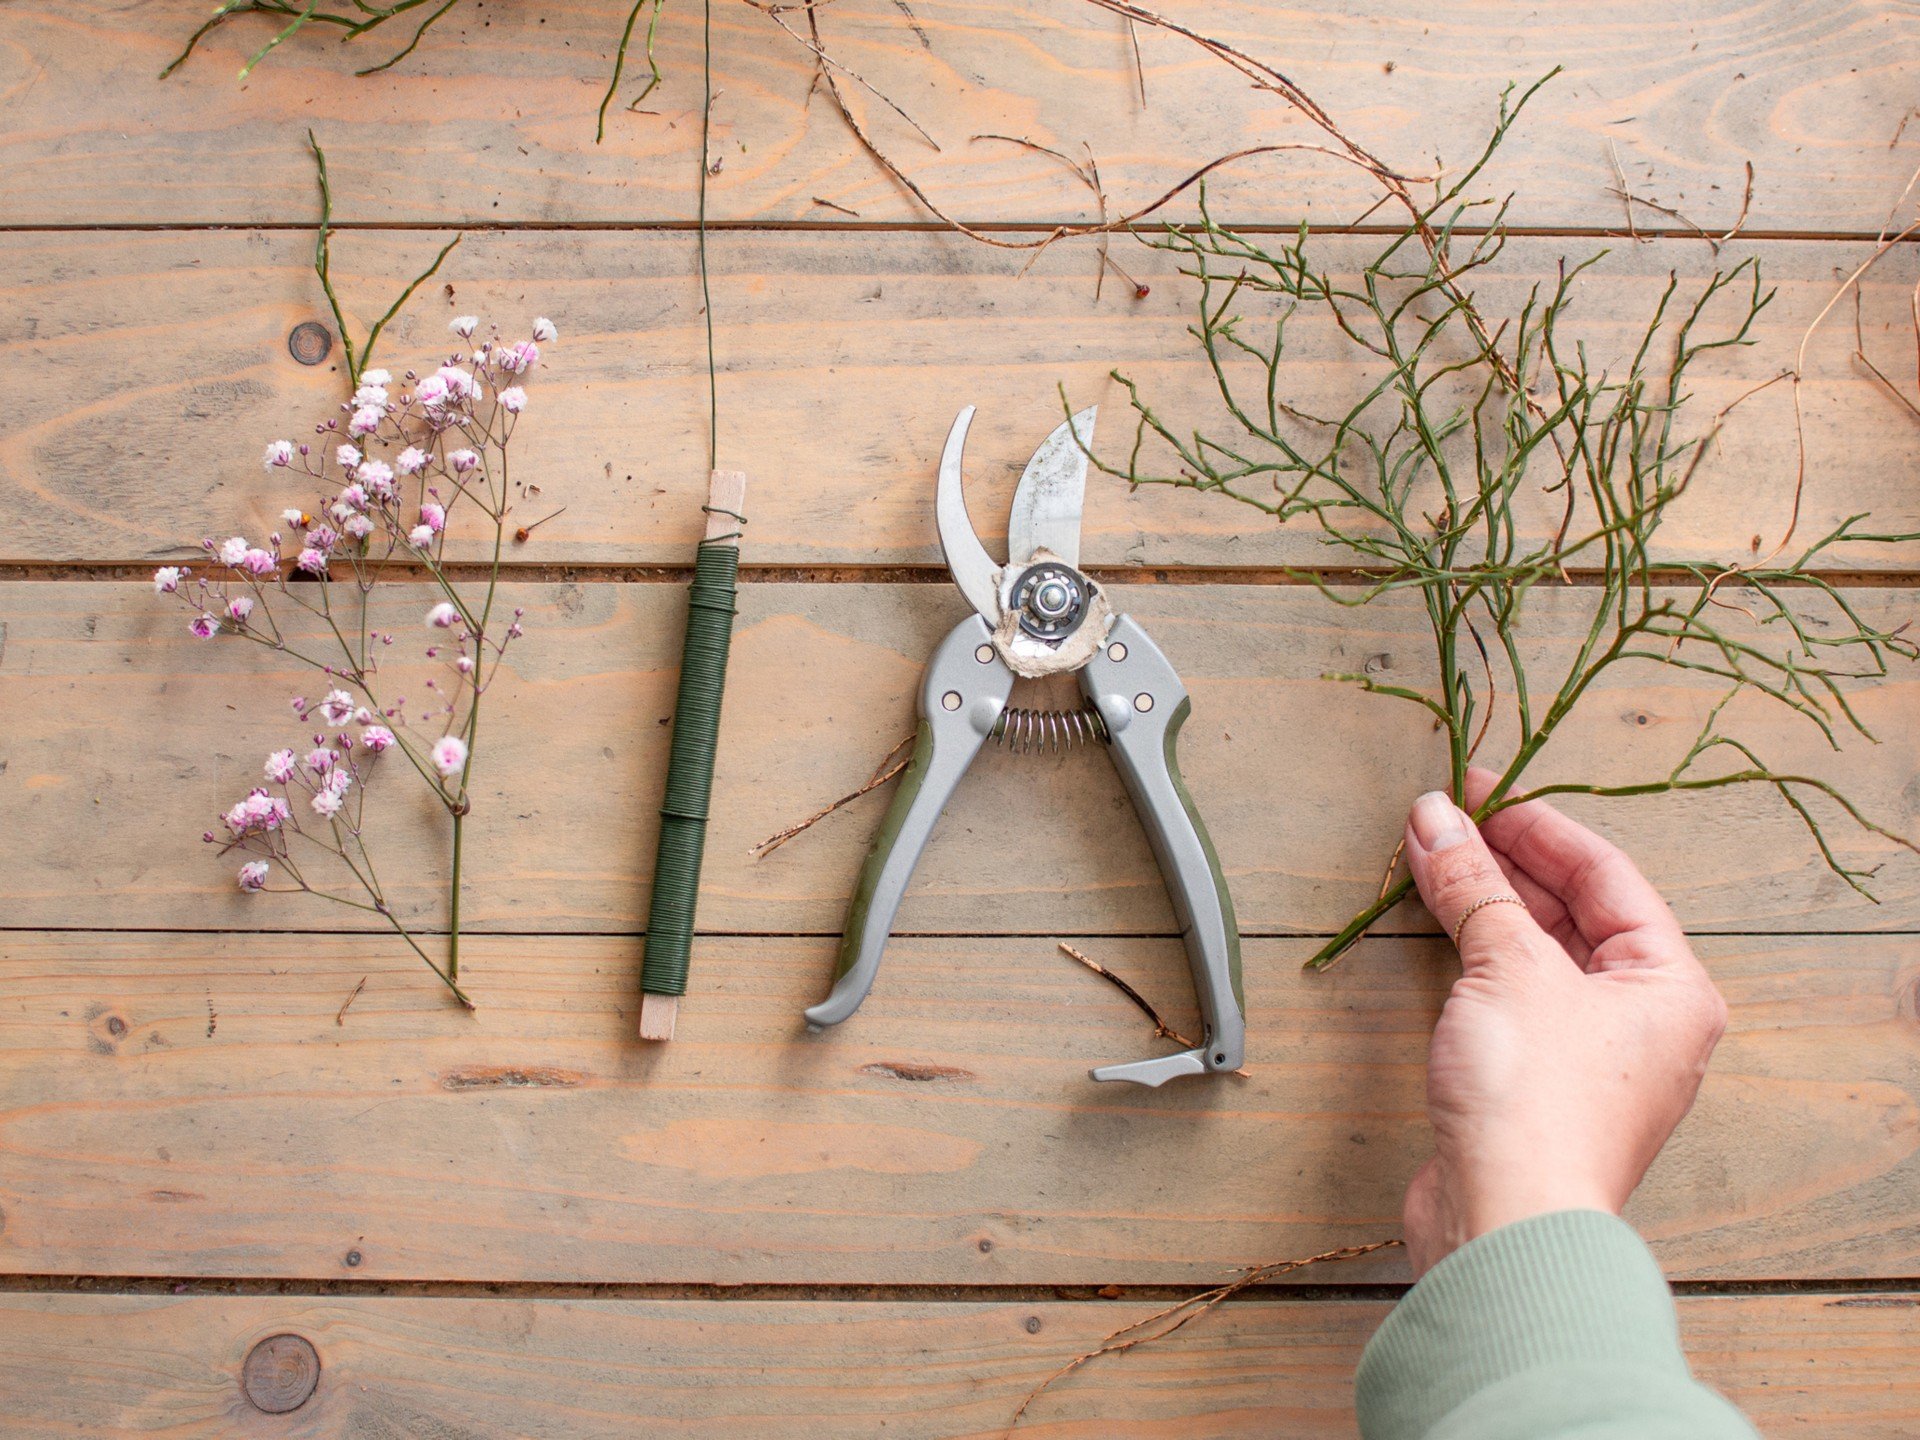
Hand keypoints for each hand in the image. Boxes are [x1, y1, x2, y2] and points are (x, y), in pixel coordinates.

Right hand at [1397, 768, 1728, 1275]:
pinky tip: (1438, 924)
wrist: (1504, 1220)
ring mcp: (1591, 1057)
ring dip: (1485, 903)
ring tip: (1431, 855)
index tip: (1479, 788)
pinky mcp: (1538, 1086)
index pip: (1606, 874)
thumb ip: (1473, 885)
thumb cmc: (1536, 1100)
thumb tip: (1436, 818)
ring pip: (1539, 953)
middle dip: (1504, 860)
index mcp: (1671, 986)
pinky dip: (1475, 953)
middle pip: (1574, 912)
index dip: (1536, 823)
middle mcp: (1644, 1021)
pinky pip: (1512, 994)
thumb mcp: (1508, 968)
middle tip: (1445, 816)